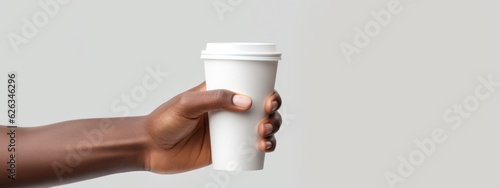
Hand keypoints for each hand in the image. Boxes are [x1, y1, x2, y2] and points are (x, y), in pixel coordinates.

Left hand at [143, 81, 281, 173]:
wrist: (149, 149)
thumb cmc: (163, 120)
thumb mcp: (187, 104)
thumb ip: (214, 99)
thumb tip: (246, 101)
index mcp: (220, 93)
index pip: (250, 87)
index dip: (267, 91)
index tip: (271, 98)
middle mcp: (227, 111)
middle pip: (261, 109)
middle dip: (272, 114)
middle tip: (266, 120)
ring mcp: (227, 131)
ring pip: (260, 128)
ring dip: (271, 130)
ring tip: (263, 135)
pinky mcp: (225, 150)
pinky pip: (250, 148)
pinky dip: (264, 148)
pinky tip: (264, 148)